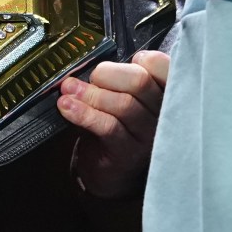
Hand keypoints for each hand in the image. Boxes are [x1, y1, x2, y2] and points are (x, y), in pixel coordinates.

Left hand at [58, 49, 167, 199]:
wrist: (110, 171)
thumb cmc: (116, 126)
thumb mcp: (121, 98)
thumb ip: (115, 80)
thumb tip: (86, 62)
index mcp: (164, 93)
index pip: (165, 67)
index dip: (146, 60)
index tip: (127, 62)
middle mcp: (163, 114)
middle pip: (140, 82)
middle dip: (108, 73)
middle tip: (90, 77)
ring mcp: (148, 135)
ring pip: (123, 105)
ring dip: (90, 94)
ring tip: (68, 90)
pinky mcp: (128, 153)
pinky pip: (107, 127)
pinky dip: (83, 113)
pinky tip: (66, 107)